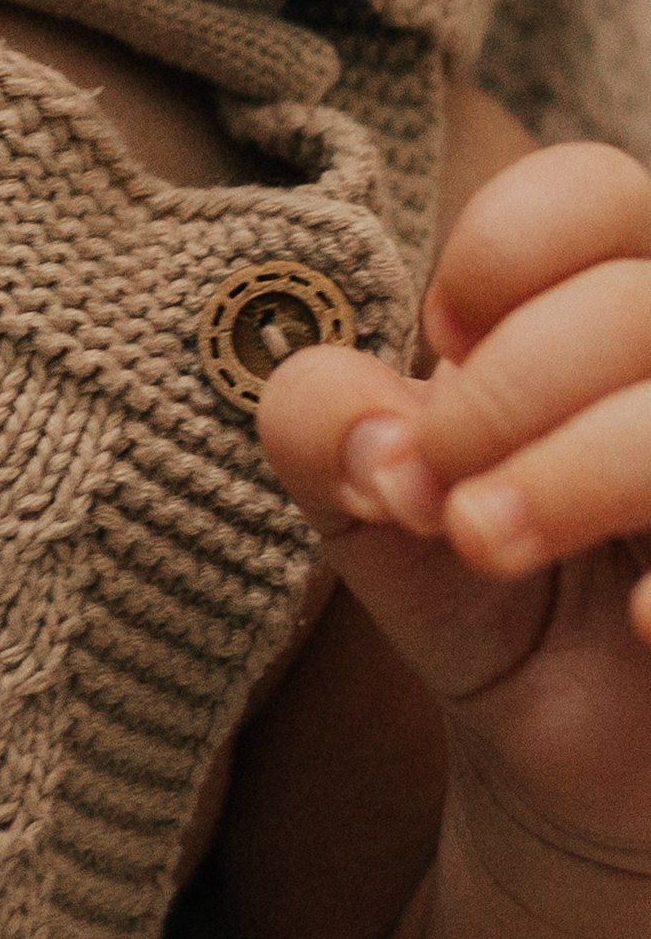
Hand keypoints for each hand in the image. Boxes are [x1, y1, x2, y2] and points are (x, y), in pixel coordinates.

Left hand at [259, 142, 650, 866]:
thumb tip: (371, 430)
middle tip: (436, 490)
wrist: (565, 749)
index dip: (502, 255)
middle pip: (637, 302)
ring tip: (483, 542)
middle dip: (502, 392)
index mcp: (625, 290)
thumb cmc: (480, 580)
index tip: (441, 344)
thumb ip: (319, 424)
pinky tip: (637, 622)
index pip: (596, 189)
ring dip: (572, 471)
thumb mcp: (364, 494)